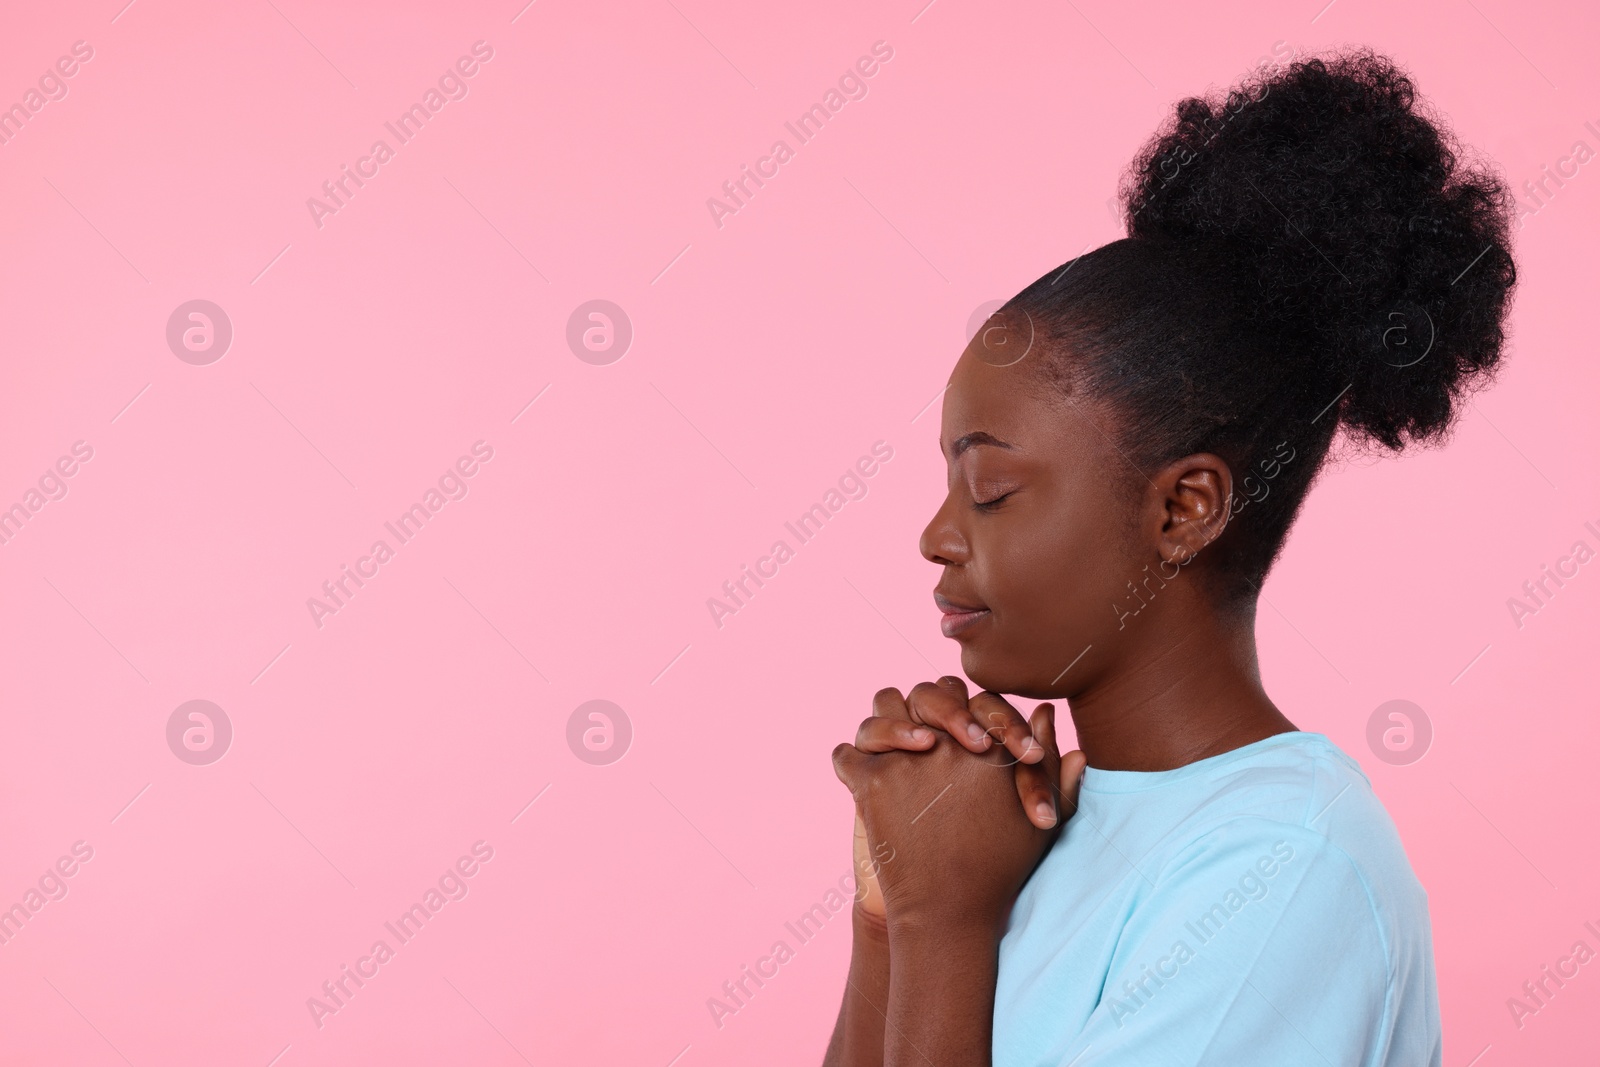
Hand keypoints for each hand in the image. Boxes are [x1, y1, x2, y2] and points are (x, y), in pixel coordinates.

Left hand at [835, 697, 1085, 932]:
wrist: (951, 915)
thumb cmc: (999, 870)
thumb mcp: (1039, 818)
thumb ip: (1051, 765)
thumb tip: (1047, 713)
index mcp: (991, 746)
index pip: (972, 695)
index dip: (966, 710)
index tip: (964, 736)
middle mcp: (948, 744)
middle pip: (927, 692)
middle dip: (928, 707)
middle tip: (928, 735)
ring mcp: (906, 760)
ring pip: (883, 708)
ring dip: (886, 723)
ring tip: (894, 748)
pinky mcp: (871, 783)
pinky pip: (846, 754)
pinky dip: (850, 763)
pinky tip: (864, 777)